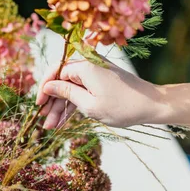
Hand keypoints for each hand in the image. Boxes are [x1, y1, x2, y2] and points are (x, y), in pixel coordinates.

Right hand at [36, 58, 165, 128]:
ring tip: (51, 126)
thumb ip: (66, 93)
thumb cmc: (122, 106)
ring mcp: (95, 72)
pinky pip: (81, 90)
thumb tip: (48, 86)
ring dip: (61, 107)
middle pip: (61, 81)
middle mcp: (88, 64)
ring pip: (70, 88)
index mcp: (84, 66)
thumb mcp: (89, 105)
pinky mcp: (100, 80)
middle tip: (43, 120)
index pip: (55, 72)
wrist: (152, 105)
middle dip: (52, 102)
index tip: (38, 105)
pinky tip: (63, 121)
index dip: (44, 89)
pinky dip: (73, 104)